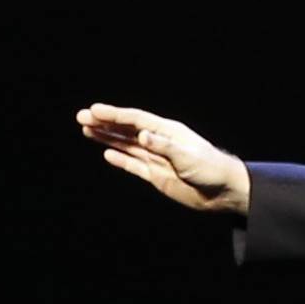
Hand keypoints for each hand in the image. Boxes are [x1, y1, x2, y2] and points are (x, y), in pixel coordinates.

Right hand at [76, 102, 249, 216]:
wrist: (223, 192)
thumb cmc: (211, 169)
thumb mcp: (188, 157)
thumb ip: (164, 146)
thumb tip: (142, 135)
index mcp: (167, 131)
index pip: (135, 120)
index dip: (114, 115)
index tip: (94, 110)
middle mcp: (159, 141)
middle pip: (127, 130)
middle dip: (104, 123)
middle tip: (81, 117)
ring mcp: (157, 158)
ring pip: (126, 145)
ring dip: (107, 138)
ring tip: (87, 130)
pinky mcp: (157, 175)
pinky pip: (134, 165)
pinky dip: (120, 159)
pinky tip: (107, 153)